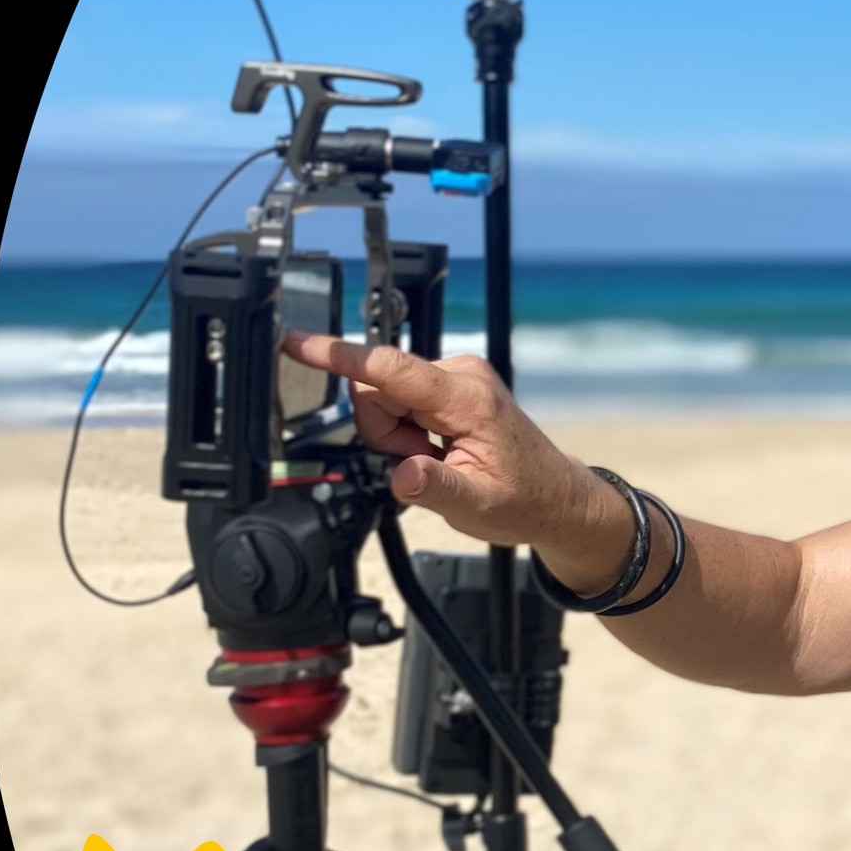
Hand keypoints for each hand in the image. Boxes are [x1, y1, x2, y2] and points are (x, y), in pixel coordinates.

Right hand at [278, 330, 628, 577]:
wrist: (556, 497)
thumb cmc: (523, 500)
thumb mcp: (476, 506)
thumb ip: (433, 488)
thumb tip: (402, 473)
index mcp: (466, 399)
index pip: (388, 369)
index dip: (336, 356)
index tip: (295, 344)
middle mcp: (460, 375)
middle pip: (376, 390)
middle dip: (385, 434)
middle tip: (424, 465)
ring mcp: (456, 376)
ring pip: (385, 397)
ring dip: (398, 437)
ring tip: (436, 461)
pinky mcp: (450, 384)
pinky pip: (401, 400)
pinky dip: (409, 432)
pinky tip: (438, 451)